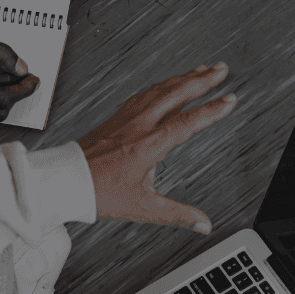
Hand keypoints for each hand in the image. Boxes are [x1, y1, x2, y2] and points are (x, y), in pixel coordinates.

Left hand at [76, 63, 235, 227]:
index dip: (212, 110)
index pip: (188, 122)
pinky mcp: (116, 118)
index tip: (230, 100)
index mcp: (148, 145)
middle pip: (176, 94)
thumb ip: (177, 215)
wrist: (64, 181)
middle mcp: (138, 125)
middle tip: (221, 69)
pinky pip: (144, 94)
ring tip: (201, 71)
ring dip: (183, 78)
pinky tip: (165, 86)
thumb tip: (202, 224)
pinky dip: (161, 86)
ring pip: (160, 90)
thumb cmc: (98, 192)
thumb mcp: (144, 207)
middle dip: (202, 80)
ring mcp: (126, 118)